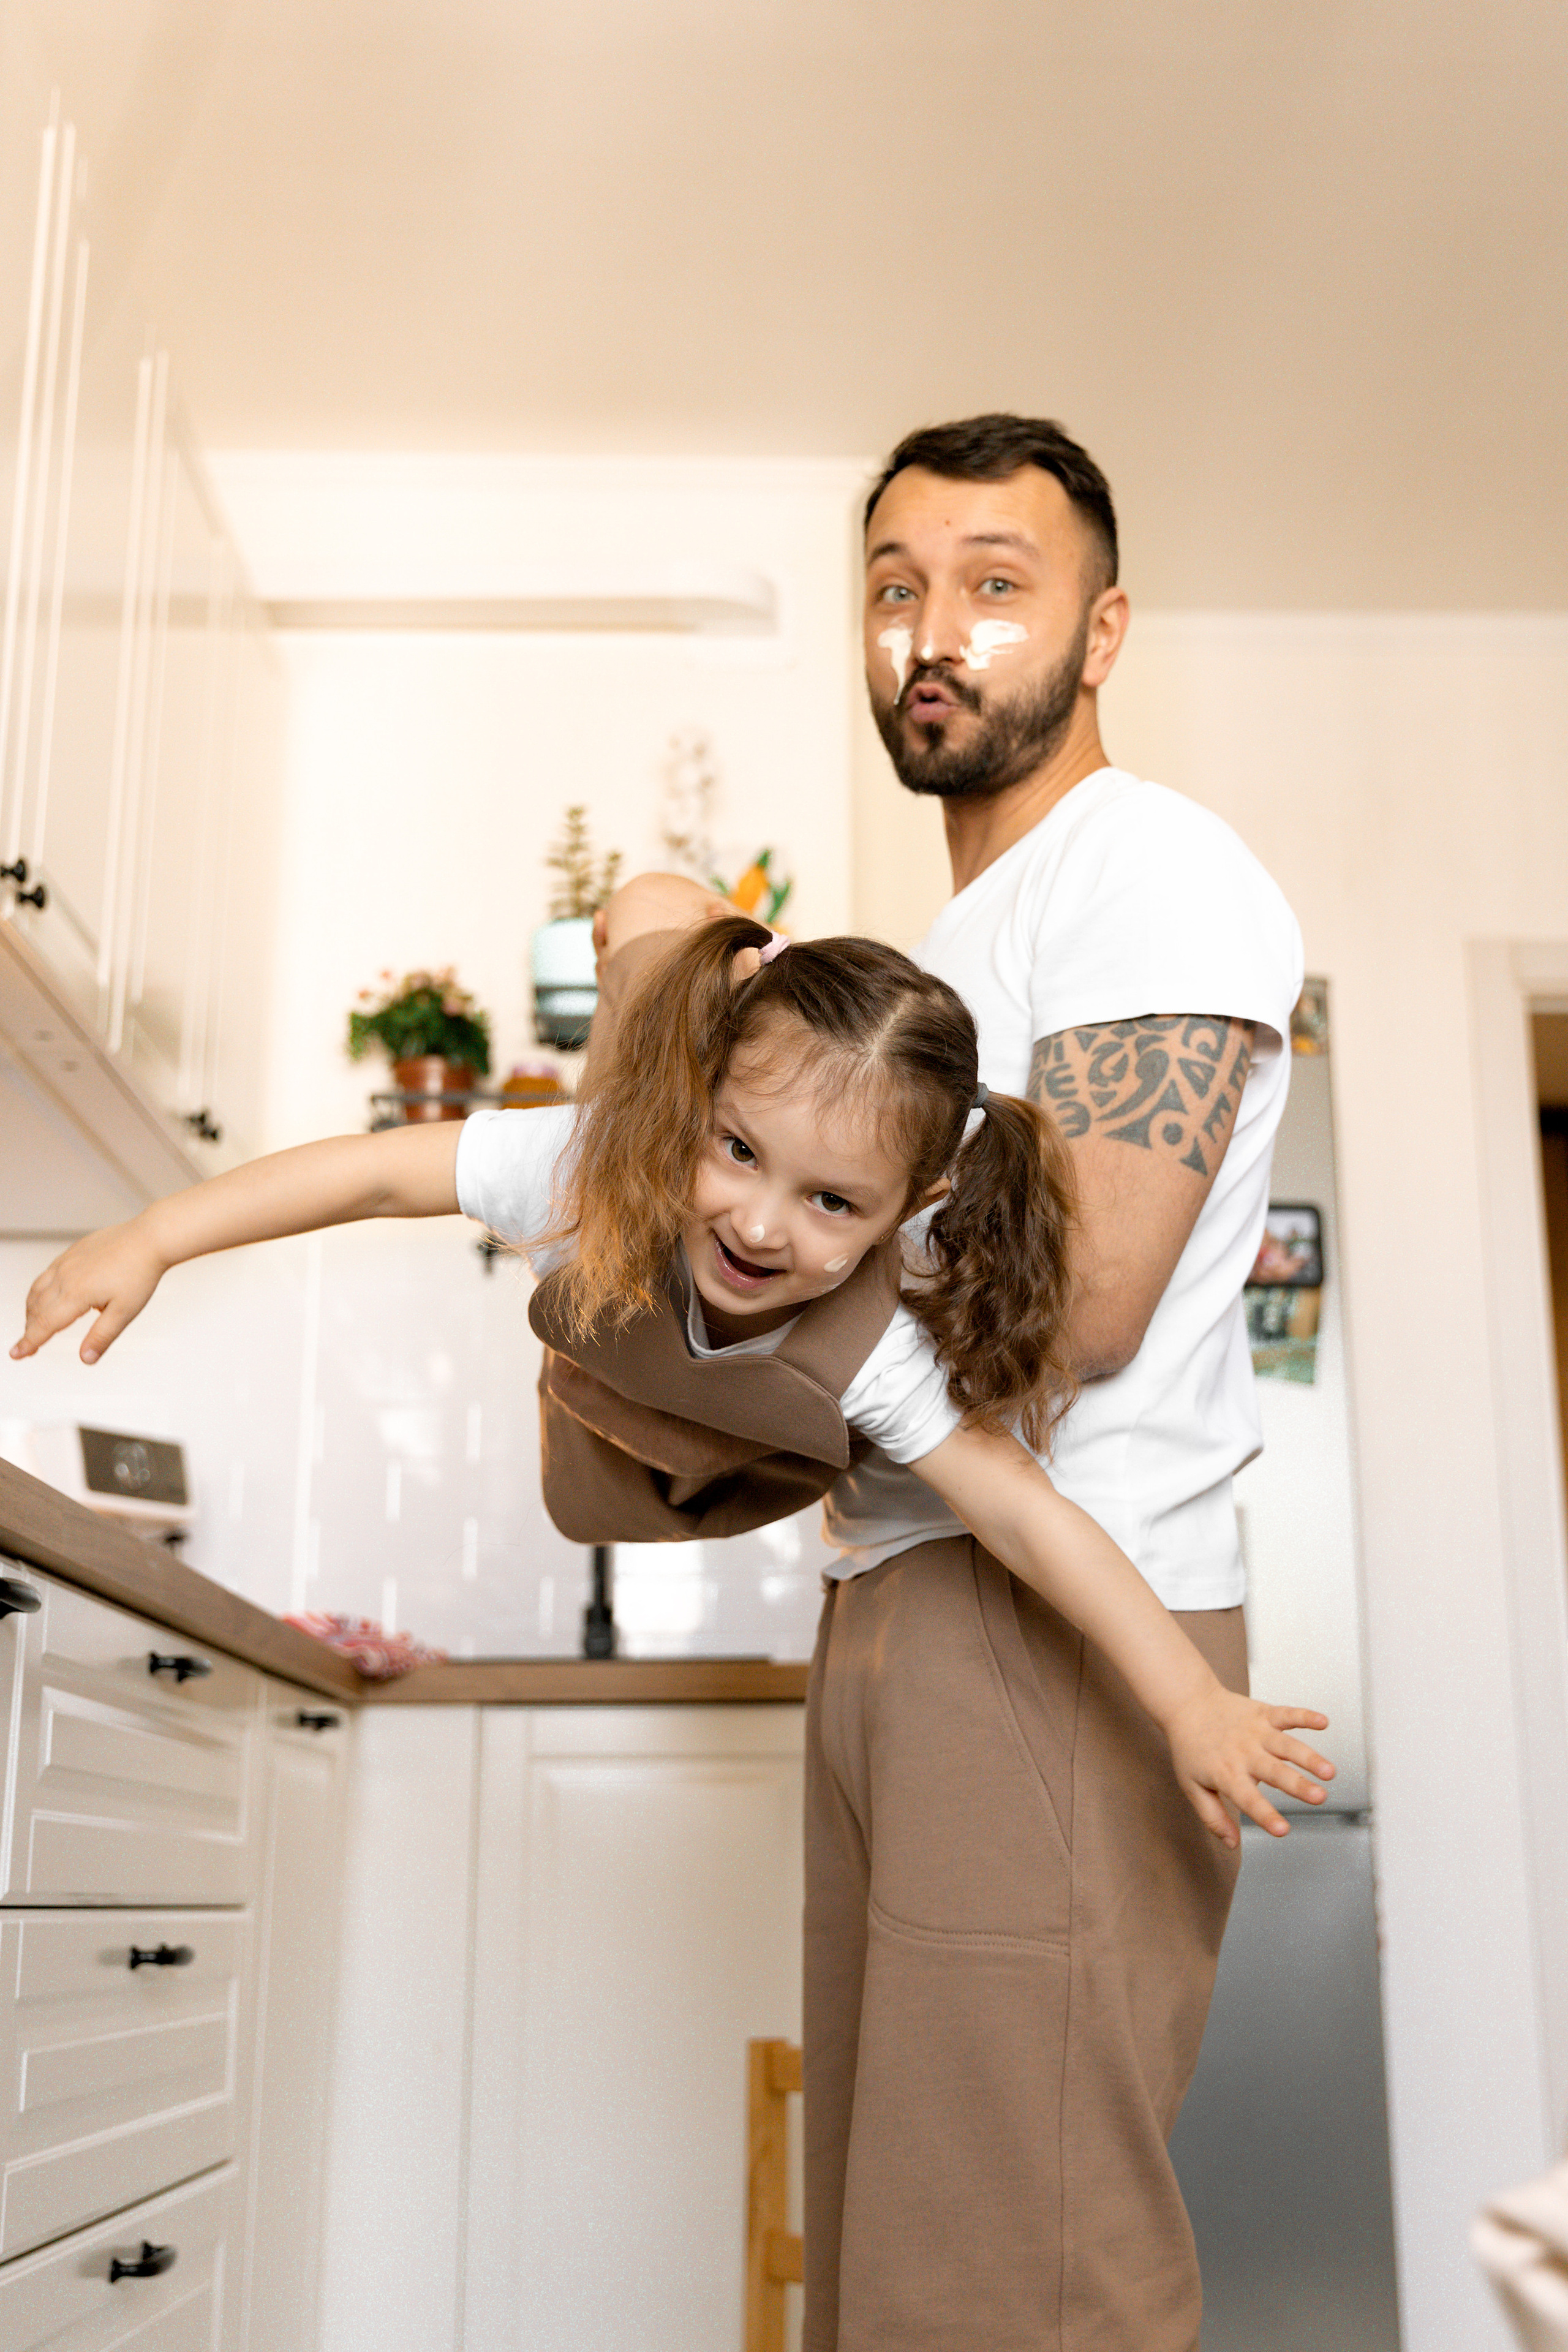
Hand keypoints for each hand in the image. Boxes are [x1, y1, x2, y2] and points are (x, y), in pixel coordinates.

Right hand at [10, 1222, 167, 1364]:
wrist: (149, 1238)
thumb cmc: (140, 1273)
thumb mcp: (125, 1312)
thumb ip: (102, 1337)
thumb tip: (85, 1359)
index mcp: (76, 1294)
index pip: (45, 1324)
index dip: (29, 1342)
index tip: (16, 1354)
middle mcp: (65, 1277)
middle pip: (37, 1309)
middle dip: (29, 1329)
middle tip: (26, 1347)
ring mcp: (66, 1262)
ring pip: (38, 1290)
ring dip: (31, 1310)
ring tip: (33, 1325)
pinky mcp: (72, 1252)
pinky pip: (47, 1274)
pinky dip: (39, 1290)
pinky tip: (47, 1297)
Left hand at [1164, 1687, 1333, 1846]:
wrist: (1186, 1704)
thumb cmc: (1190, 1748)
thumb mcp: (1192, 1787)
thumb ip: (1213, 1817)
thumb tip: (1231, 1844)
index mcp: (1226, 1774)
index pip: (1248, 1799)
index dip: (1265, 1815)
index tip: (1283, 1830)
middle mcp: (1244, 1753)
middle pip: (1275, 1771)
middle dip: (1298, 1785)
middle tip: (1320, 1797)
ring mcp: (1255, 1732)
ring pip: (1286, 1745)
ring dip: (1309, 1756)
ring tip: (1329, 1771)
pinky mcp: (1263, 1714)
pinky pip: (1286, 1714)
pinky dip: (1304, 1716)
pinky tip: (1323, 1722)